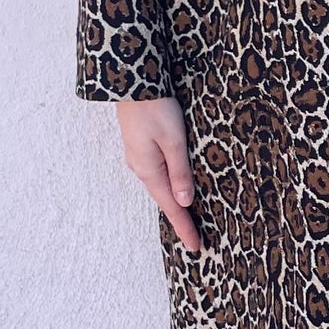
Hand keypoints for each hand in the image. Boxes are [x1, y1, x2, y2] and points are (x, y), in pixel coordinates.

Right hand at [115, 97, 200, 252]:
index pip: (172, 207)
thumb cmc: (155, 108)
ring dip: (174, 203)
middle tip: (195, 238)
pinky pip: (156, 173)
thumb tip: (185, 201)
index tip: (196, 247)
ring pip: (160, 186)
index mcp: (149, 170)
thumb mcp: (174, 140)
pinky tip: (174, 188)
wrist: (132, 81)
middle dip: (180, 219)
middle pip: (164, 199)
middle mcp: (141, 167)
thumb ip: (180, 171)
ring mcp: (138, 157)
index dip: (185, 227)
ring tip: (187, 219)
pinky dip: (168, 186)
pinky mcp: (140, 146)